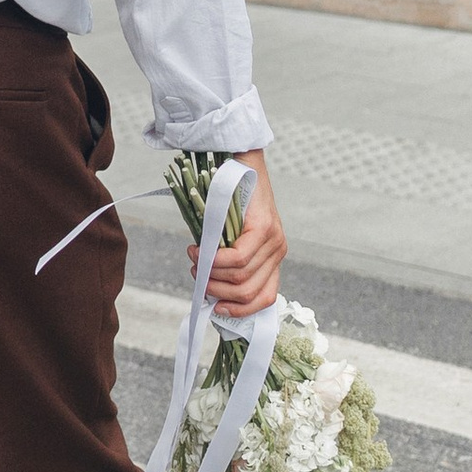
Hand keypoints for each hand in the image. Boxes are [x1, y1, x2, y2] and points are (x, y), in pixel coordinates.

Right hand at [200, 154, 286, 319]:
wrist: (239, 161)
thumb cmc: (229, 200)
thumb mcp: (229, 238)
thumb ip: (227, 262)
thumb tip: (209, 290)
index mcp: (272, 259)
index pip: (265, 298)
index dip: (240, 310)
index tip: (216, 308)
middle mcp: (278, 252)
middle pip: (248, 292)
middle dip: (216, 290)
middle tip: (196, 274)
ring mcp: (274, 241)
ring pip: (241, 276)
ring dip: (210, 273)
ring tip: (194, 259)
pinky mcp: (265, 228)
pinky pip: (239, 257)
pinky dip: (214, 259)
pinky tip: (198, 250)